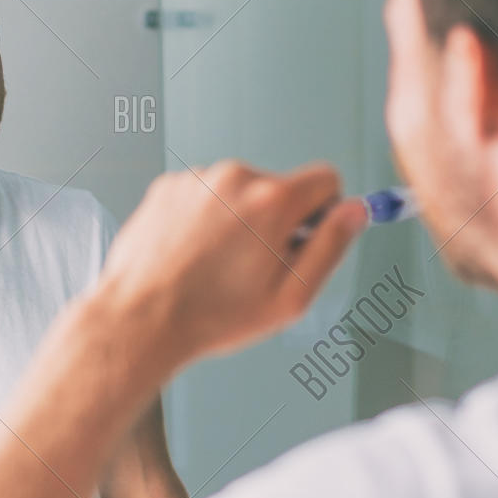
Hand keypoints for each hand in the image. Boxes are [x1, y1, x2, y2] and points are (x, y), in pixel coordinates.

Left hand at [94, 160, 367, 369]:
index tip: (303, 241)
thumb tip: (356, 211)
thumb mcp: (291, 296)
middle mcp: (236, 177)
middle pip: (280, 187)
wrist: (141, 320)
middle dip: (276, 221)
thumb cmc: (213, 316)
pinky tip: (191, 255)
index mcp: (273, 201)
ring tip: (215, 265)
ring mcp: (198, 179)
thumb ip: (331, 247)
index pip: (326, 179)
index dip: (323, 214)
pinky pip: (204, 195)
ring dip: (238, 220)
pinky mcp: (169, 186)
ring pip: (239, 192)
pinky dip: (204, 219)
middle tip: (252, 267)